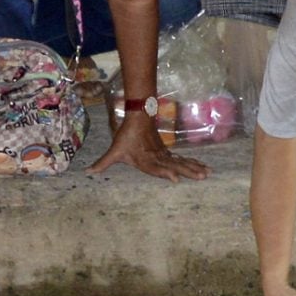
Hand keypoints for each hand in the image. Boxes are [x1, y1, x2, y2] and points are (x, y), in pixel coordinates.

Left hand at [88, 104, 209, 181]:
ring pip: (182, 162)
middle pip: (175, 165)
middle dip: (188, 171)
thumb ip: (103, 163)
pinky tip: (203, 167)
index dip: (165, 173)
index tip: (176, 178)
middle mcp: (157, 158)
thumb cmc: (126, 136)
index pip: (156, 168)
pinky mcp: (167, 152)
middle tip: (201, 177)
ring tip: (207, 173)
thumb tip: (87, 172)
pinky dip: (193, 163)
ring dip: (194, 167)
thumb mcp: (114, 151)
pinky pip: (182, 159)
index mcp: (145, 159)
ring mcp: (164, 154)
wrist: (138, 117)